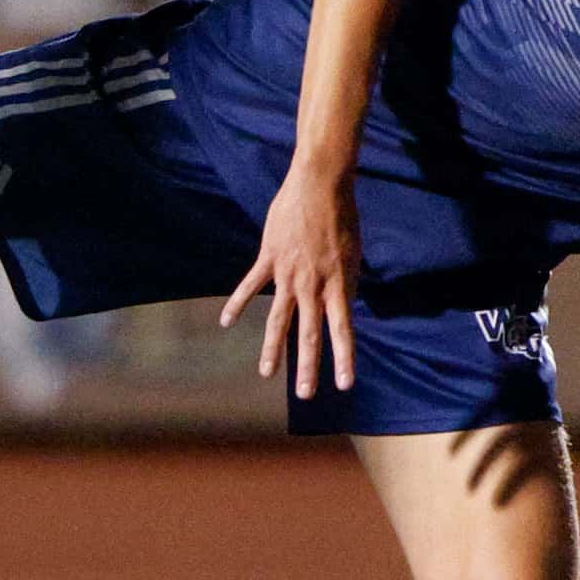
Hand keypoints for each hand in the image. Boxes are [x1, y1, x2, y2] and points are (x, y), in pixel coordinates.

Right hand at [220, 170, 361, 396]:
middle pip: (309, 334)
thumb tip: (343, 307)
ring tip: (266, 373)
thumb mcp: (354, 254)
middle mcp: (313, 285)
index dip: (344, 359)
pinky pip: (250, 286)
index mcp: (338, 285)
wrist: (320, 185)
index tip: (344, 386)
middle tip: (304, 395)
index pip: (343, 331)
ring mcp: (288, 274)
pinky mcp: (269, 258)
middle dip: (307, 367)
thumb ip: (346, 284)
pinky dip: (237, 304)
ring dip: (272, 349)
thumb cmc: (342, 217)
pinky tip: (225, 323)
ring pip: (278, 319)